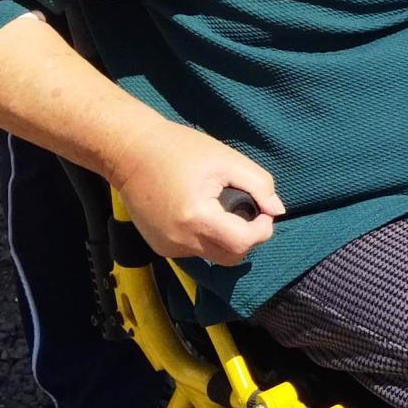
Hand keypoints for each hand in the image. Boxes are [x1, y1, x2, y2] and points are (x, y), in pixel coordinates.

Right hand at [106, 118, 283, 266]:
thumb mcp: (227, 160)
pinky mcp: (160, 247)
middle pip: (231, 257)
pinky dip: (208, 238)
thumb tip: (276, 210)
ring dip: (228, 239)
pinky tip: (203, 213)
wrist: (131, 152)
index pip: (243, 243)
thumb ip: (259, 185)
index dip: (262, 230)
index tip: (264, 210)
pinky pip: (196, 251)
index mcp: (197, 219)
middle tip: (250, 212)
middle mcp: (180, 241)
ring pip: (214, 256)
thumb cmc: (181, 150)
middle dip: (248, 238)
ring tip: (224, 209)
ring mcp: (167, 247)